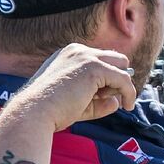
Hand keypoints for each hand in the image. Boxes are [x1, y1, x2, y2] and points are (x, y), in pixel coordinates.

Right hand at [12, 44, 137, 131]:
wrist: (33, 113)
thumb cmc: (50, 111)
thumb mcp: (78, 103)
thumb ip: (98, 102)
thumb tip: (116, 102)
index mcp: (69, 55)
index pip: (101, 60)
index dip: (106, 79)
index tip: (103, 97)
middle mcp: (78, 51)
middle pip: (115, 59)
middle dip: (117, 78)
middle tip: (108, 98)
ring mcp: (86, 57)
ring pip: (122, 67)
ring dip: (121, 86)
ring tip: (109, 103)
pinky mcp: (94, 68)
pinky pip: (124, 79)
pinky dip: (129, 93)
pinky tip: (127, 106)